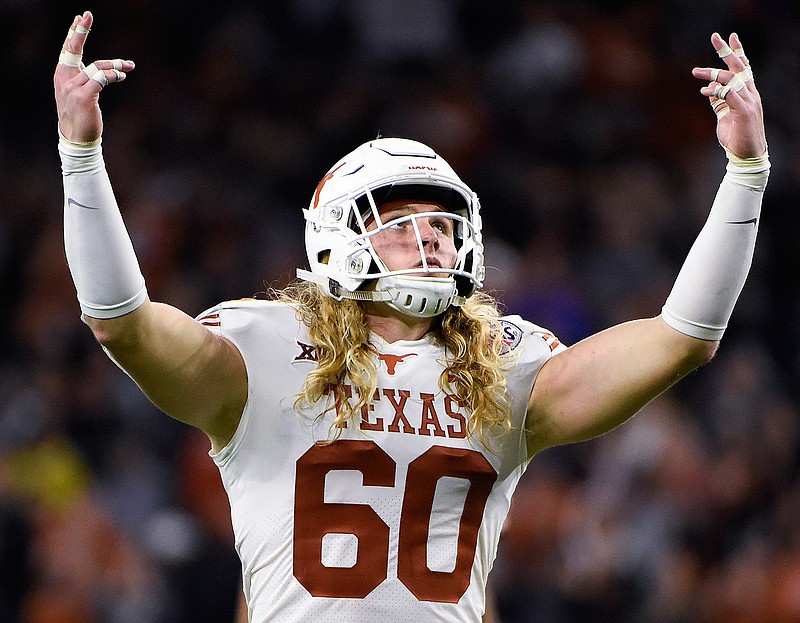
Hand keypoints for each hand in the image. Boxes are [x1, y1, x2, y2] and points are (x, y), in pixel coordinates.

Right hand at [53, 11, 134, 142]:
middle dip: (79, 30)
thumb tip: (105, 70)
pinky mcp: (84, 97)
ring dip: (114, 65)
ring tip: (128, 66)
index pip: (68, 49)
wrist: (77, 138)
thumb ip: (86, 79)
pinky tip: (122, 76)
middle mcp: (64, 78)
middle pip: (73, 49)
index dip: (74, 33)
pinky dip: (113, 76)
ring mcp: (72, 87)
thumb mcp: (80, 93)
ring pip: (95, 67)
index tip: (81, 18)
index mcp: (62, 75)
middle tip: (87, 15)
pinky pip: (101, 79)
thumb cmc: (82, 115)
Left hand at [692, 32, 766, 158]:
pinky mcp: (744, 111)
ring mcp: (749, 101)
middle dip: (727, 50)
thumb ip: (719, 102)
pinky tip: (704, 91)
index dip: (737, 51)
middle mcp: (750, 93)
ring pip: (731, 79)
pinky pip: (729, 95)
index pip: (743, 67)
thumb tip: (709, 91)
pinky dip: (717, 90)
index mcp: (747, 93)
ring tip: (695, 71)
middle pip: (739, 66)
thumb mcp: (724, 116)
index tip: (730, 37)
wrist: (746, 154)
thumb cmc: (736, 135)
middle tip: (714, 37)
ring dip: (712, 73)